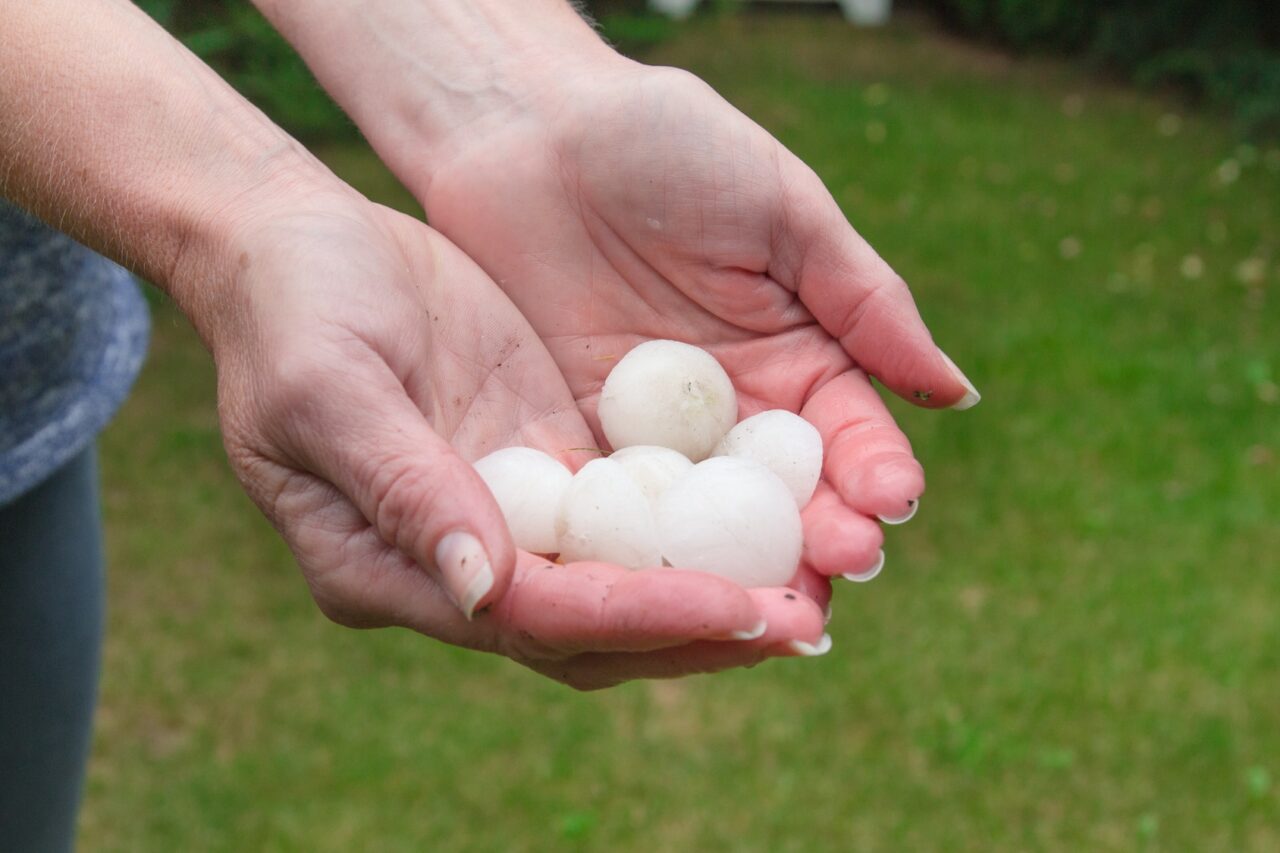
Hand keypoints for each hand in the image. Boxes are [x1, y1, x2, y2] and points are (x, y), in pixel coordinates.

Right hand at [190, 189, 825, 688]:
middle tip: (809, 620)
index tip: (739, 609)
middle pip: (596, 627)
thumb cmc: (290, 309)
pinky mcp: (546, 457)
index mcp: (388, 570)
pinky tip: (777, 508)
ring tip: (820, 579)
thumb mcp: (328, 388)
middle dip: (701, 629)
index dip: (639, 619)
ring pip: (627, 577)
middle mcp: (463, 560)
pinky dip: (702, 518)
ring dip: (718, 586)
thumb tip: (487, 590)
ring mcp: (510, 511)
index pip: (536, 618)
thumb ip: (404, 488)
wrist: (296, 244)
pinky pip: (635, 505)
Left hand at [411, 62, 979, 587]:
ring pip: (707, 523)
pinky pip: (616, 506)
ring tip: (768, 602)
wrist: (532, 129)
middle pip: (785, 497)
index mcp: (797, 356)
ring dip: (738, 565)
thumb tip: (955, 393)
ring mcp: (655, 437)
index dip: (873, 471)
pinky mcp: (579, 441)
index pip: (847, 433)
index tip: (891, 503)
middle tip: (838, 572)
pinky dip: (639, 547)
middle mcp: (733, 411)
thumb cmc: (668, 146)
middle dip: (818, 538)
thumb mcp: (782, 211)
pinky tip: (660, 581)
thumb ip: (863, 301)